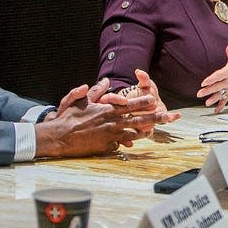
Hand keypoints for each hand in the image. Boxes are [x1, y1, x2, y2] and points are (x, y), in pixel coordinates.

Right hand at [35, 70, 179, 157]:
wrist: (59, 137)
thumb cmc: (69, 117)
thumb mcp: (81, 99)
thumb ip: (96, 90)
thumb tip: (105, 80)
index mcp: (108, 110)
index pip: (130, 105)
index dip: (144, 103)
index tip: (155, 100)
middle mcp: (112, 123)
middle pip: (138, 120)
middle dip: (155, 118)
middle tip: (169, 116)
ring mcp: (110, 136)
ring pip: (133, 133)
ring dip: (146, 131)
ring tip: (158, 129)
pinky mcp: (106, 147)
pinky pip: (121, 144)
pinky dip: (129, 142)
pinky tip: (137, 141)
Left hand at [197, 41, 227, 112]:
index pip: (219, 75)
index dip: (212, 79)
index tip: (204, 82)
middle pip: (217, 86)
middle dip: (208, 90)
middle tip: (200, 93)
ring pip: (220, 94)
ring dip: (213, 99)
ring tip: (207, 103)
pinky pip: (226, 100)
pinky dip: (221, 106)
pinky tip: (215, 110)